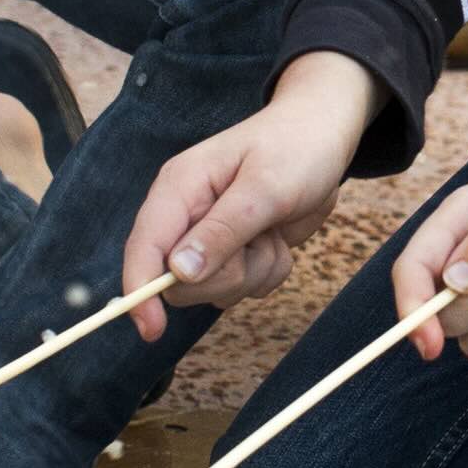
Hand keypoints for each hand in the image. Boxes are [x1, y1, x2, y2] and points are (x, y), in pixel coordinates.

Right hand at [119, 51, 378, 341]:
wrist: (327, 137)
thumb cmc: (297, 149)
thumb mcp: (266, 188)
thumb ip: (222, 231)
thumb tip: (177, 273)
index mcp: (179, 188)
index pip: (143, 246)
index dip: (140, 289)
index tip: (151, 329)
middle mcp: (185, 214)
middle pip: (179, 282)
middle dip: (226, 274)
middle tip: (259, 239)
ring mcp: (208, 236)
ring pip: (214, 289)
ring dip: (254, 270)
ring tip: (272, 230)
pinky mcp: (232, 251)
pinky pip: (242, 287)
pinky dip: (268, 270)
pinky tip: (278, 237)